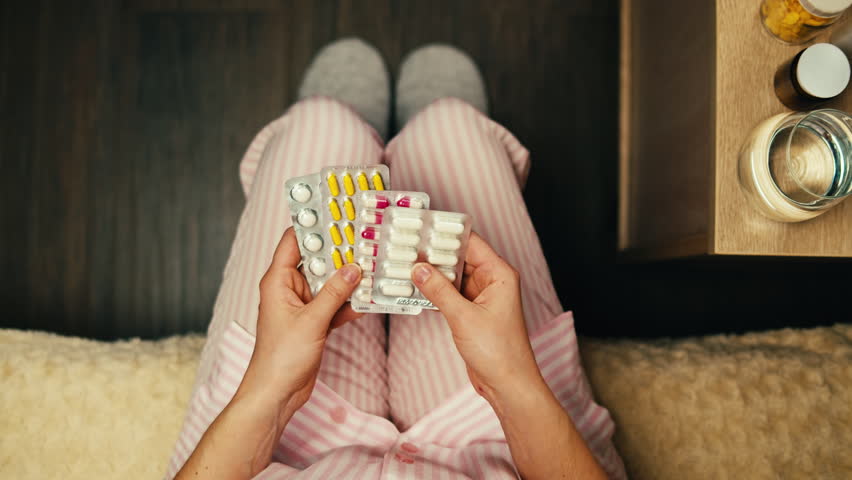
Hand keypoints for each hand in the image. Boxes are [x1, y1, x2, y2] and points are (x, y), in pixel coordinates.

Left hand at [239, 227, 362, 419]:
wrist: (277, 393)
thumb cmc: (280, 358)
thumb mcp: (311, 321)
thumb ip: (334, 293)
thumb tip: (353, 269)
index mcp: (278, 281)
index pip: (293, 242)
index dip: (312, 225)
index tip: (334, 212)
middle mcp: (290, 289)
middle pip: (317, 260)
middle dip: (339, 251)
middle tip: (363, 237)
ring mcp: (303, 305)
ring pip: (330, 283)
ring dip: (348, 278)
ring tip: (372, 264)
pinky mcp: (314, 322)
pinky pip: (335, 304)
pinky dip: (350, 302)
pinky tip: (369, 297)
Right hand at [411, 232, 543, 403]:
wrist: (507, 384)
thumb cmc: (499, 352)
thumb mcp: (463, 317)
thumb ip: (438, 290)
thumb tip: (419, 268)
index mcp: (499, 274)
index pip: (470, 242)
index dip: (446, 233)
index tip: (423, 226)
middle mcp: (492, 281)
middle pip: (458, 257)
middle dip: (433, 253)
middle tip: (406, 246)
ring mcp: (481, 297)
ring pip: (452, 276)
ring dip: (431, 274)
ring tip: (404, 264)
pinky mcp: (472, 312)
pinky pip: (449, 293)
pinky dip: (433, 291)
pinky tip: (413, 288)